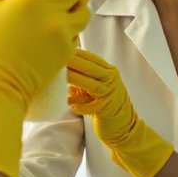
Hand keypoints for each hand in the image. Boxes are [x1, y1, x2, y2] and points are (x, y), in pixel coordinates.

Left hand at [66, 48, 173, 176]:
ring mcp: (110, 93)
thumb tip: (61, 68)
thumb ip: (83, 77)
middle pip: (89, 67)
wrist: (124, 127)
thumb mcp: (96, 87)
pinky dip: (79, 105)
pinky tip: (71, 106)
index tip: (58, 49)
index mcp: (108, 71)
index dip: (74, 53)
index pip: (90, 58)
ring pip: (89, 84)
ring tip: (59, 78)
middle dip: (71, 62)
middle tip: (54, 59)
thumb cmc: (104, 106)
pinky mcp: (107, 109)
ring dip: (73, 80)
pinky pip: (90, 105)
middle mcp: (111, 79)